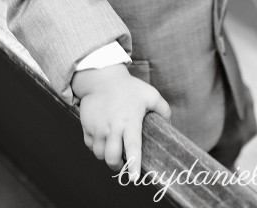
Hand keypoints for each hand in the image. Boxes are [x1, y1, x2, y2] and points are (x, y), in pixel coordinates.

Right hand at [71, 64, 170, 180]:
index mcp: (130, 122)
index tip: (134, 178)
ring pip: (99, 154)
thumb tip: (169, 126)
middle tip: (124, 165)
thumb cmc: (129, 87)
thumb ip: (163, 110)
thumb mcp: (150, 95)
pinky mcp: (87, 125)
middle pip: (112, 157)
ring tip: (113, 152)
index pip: (132, 148)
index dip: (133, 165)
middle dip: (119, 167)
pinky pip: (90, 145)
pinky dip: (96, 148)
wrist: (101, 78)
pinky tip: (103, 142)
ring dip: (107, 157)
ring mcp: (97, 127)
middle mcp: (112, 127)